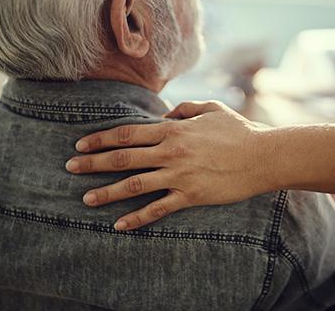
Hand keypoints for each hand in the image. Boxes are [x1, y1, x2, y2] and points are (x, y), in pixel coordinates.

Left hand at [66, 101, 274, 230]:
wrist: (264, 156)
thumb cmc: (239, 130)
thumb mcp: (211, 109)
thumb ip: (185, 109)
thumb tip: (166, 116)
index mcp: (173, 130)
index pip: (127, 134)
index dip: (101, 139)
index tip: (81, 143)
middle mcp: (170, 152)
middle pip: (123, 158)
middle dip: (93, 163)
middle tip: (70, 167)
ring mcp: (179, 175)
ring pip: (134, 184)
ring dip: (107, 192)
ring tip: (86, 198)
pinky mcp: (190, 196)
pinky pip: (158, 209)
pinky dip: (137, 218)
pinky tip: (119, 224)